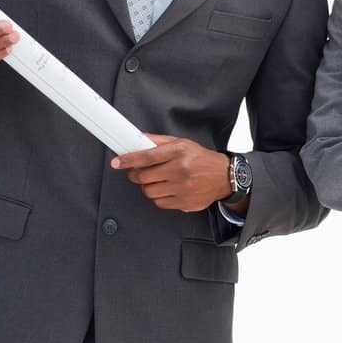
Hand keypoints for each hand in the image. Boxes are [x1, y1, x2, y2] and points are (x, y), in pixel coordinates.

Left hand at [111, 135, 232, 210]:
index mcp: (179, 152)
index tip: (117, 162)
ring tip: (156, 181)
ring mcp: (182, 188)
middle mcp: (181, 170)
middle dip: (135, 175)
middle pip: (144, 176)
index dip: (128, 160)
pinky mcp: (184, 202)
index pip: (147, 156)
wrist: (224, 177)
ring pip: (149, 191)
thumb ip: (159, 142)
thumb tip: (139, 139)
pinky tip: (166, 190)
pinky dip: (158, 197)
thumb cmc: (201, 159)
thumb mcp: (182, 144)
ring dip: (148, 186)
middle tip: (137, 172)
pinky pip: (159, 202)